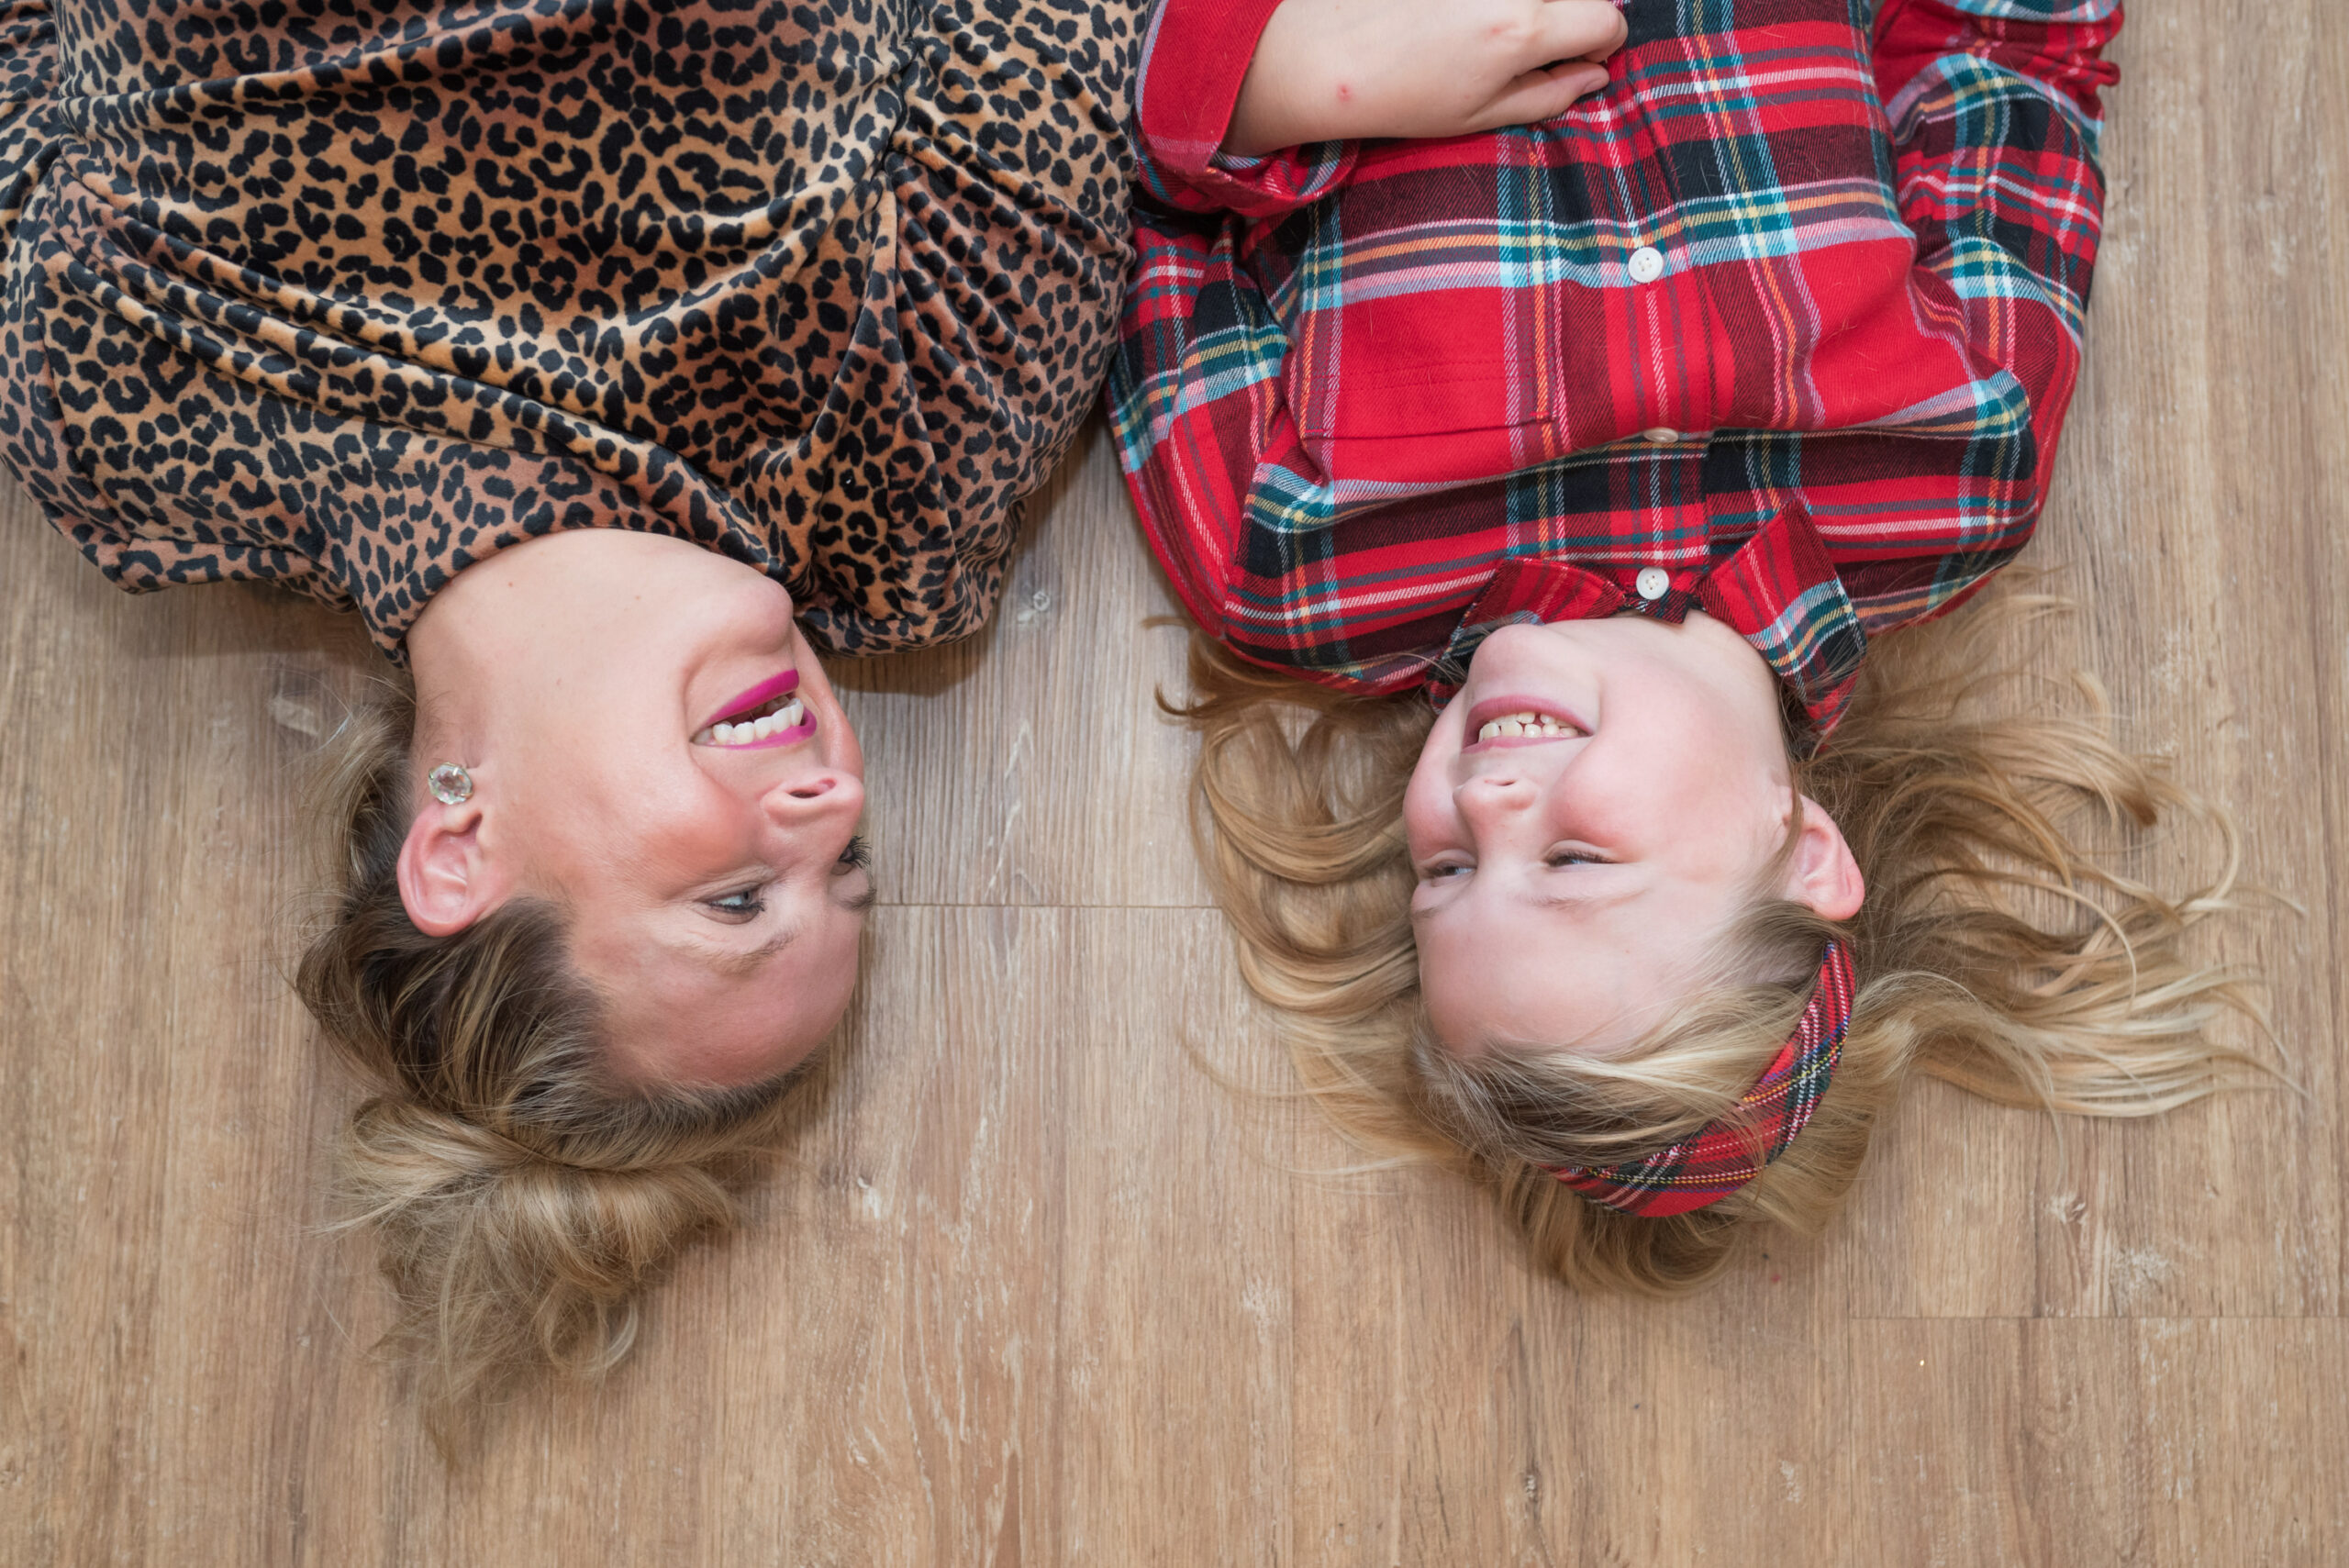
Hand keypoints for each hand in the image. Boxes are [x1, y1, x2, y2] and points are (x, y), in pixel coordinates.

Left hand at [1225, 0, 1628, 156]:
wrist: (1327, 56)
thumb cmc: (1401, 97)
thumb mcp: (1480, 115)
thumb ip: (1549, 95)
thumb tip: (1595, 76)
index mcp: (1523, 30)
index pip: (1606, 20)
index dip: (1602, 43)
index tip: (1580, 54)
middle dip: (1572, 14)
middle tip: (1531, 41)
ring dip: (1531, 6)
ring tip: (1484, 28)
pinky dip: (1486, 3)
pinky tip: (1457, 15)